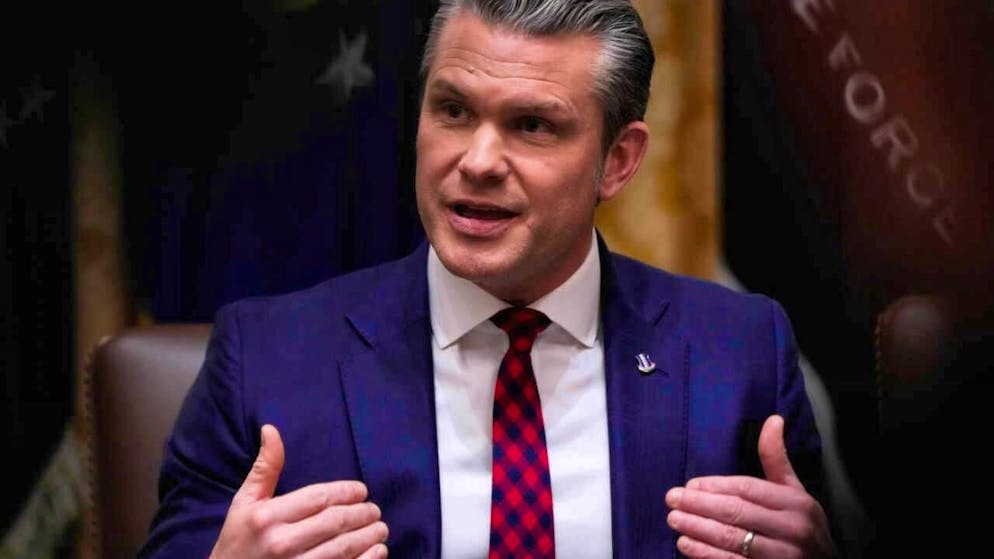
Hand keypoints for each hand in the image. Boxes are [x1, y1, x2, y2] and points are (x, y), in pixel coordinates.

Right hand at [210, 424, 388, 557]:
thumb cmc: (238, 540)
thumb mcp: (244, 502)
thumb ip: (264, 468)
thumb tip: (271, 429)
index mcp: (267, 517)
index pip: (319, 497)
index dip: (347, 492)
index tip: (362, 491)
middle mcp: (281, 543)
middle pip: (335, 521)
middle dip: (363, 513)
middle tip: (374, 510)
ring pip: (344, 548)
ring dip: (370, 536)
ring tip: (380, 528)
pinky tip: (378, 551)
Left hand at [665, 415, 834, 557]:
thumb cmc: (803, 525)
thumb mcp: (796, 491)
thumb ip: (777, 458)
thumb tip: (773, 419)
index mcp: (796, 503)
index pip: (748, 489)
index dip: (716, 486)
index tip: (690, 484)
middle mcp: (792, 529)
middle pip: (736, 512)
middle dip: (699, 505)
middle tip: (672, 499)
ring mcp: (782, 556)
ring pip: (732, 538)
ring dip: (697, 528)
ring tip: (674, 519)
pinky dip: (706, 554)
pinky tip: (686, 544)